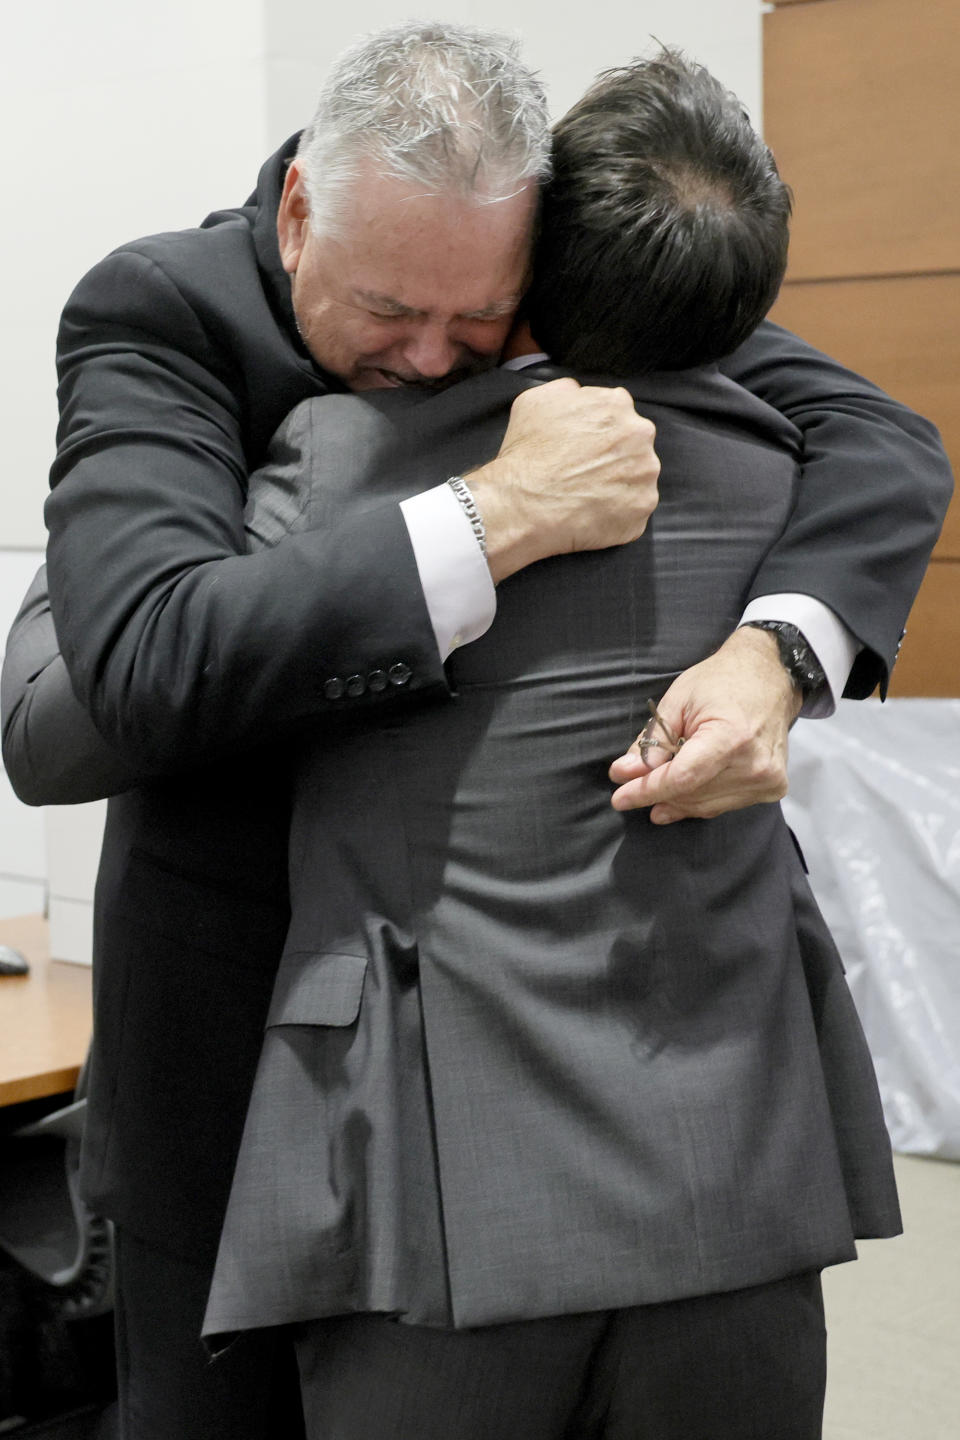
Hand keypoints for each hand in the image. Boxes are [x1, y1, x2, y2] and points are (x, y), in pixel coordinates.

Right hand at [468, 378, 659, 582]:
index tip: (584, 448)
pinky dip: (618, 513)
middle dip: (614, 457)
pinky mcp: (644, 505)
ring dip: (618, 484)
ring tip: (587, 494)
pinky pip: (636, 508)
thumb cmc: (527, 454)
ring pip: (637, 476)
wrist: (524, 505)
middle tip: (585, 472)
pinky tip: (593, 512)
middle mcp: (640, 434)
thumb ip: (566, 391)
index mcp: (616, 404)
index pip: (618, 414)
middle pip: (633, 444)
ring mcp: (645, 471)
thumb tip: (577, 393)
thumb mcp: (534, 401)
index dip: (599, 432)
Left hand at [608, 627, 802, 823]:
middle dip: (656, 793)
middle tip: (631, 787)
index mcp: (731, 737)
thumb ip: (652, 742)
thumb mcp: (678, 701)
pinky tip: (682, 794)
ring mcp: (767, 779)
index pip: (682, 778)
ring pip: (705, 806)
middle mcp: (754, 764)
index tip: (620, 797)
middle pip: (691, 795)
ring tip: (655, 790)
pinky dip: (699, 800)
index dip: (646, 790)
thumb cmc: (721, 681)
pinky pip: (724, 804)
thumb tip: (623, 773)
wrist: (771, 676)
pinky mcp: (773, 787)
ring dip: (676, 800)